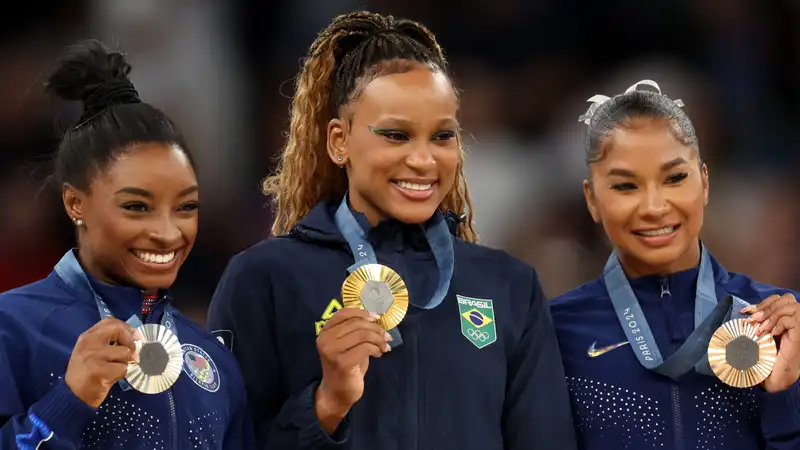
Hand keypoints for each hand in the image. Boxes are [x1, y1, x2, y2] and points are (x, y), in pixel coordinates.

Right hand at [65, 318, 142, 407]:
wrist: (73, 395)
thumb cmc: (86, 372)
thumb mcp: (92, 351)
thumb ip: (108, 342)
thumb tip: (134, 337)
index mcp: (87, 336)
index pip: (110, 321)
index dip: (126, 327)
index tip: (135, 336)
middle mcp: (89, 342)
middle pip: (119, 331)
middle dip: (130, 342)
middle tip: (131, 354)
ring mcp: (93, 356)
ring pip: (124, 352)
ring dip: (124, 363)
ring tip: (114, 370)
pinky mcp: (99, 371)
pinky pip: (123, 368)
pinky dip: (121, 375)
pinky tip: (110, 379)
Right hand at [314, 307, 391, 432]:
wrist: (337, 393)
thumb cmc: (345, 367)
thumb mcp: (348, 345)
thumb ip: (355, 330)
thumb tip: (375, 318)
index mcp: (325, 332)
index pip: (343, 313)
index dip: (362, 312)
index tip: (376, 318)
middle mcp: (325, 339)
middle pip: (356, 323)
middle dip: (375, 328)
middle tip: (386, 336)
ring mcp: (332, 351)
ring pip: (362, 334)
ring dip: (378, 339)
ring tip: (384, 346)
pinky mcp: (343, 362)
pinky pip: (366, 347)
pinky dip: (377, 348)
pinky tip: (379, 354)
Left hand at [745, 293, 799, 392]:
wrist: (776, 377)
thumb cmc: (767, 358)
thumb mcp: (760, 334)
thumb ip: (759, 321)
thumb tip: (747, 311)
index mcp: (786, 319)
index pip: (779, 299)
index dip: (762, 303)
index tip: (745, 312)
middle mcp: (796, 320)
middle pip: (786, 298)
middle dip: (766, 307)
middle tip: (752, 320)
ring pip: (790, 306)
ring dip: (771, 315)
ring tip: (760, 329)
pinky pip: (791, 320)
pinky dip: (778, 324)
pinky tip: (770, 334)